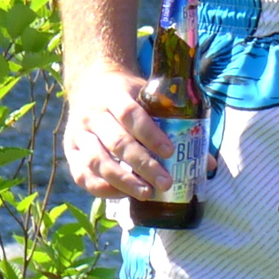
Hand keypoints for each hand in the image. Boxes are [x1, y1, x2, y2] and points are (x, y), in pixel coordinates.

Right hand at [62, 65, 174, 200]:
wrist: (91, 83)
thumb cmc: (130, 94)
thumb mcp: (150, 96)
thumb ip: (175, 122)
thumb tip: (208, 163)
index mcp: (114, 95)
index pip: (131, 114)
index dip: (150, 133)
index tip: (171, 151)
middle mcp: (92, 115)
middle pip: (117, 142)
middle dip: (142, 164)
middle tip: (165, 182)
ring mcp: (78, 133)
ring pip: (97, 162)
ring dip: (123, 181)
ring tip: (147, 193)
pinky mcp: (69, 151)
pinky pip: (81, 175)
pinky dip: (102, 188)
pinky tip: (123, 195)